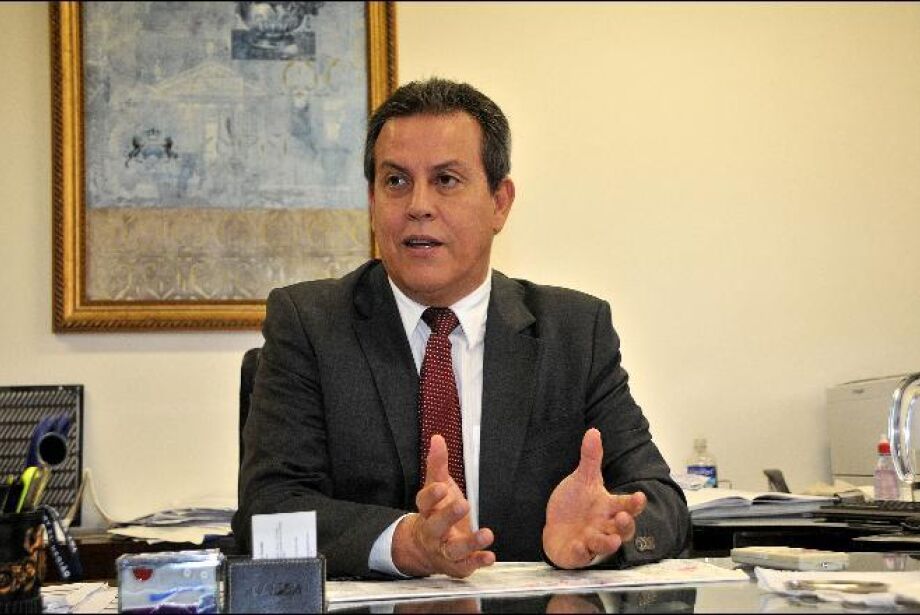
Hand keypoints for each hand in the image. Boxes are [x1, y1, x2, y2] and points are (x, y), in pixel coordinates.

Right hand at [392, 435, 494, 577]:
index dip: (431, 495)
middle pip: (436, 525)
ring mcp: (444, 550)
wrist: (426, 549)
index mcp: (427, 510)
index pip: (424, 502)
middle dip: (448, 516)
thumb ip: (437, 464)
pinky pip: (467, 565)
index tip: (441, 487)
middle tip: (463, 504)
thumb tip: (437, 438)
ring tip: (487, 534)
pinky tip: (490, 556)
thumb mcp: (437, 486)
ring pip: (453, 549)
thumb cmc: (436, 511)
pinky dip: (478, 562)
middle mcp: (433, 532)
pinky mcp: (457, 565)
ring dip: (470, 542)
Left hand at [542, 428, 645, 568]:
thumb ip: (590, 458)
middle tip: (623, 517)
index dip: (634, 503)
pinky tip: (578, 545)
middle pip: (623, 529)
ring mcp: (592, 541)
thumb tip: (593, 431)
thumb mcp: (583, 479)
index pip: (626, 505)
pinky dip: (581, 552)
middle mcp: (605, 525)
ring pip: (605, 545)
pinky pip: (581, 556)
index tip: (640, 496)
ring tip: (609, 539)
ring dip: (608, 543)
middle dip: (626, 525)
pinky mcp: (577, 554)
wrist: (556, 526)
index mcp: (608, 507)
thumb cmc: (576, 505)